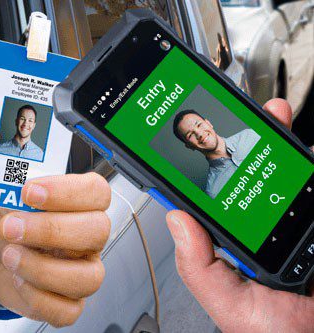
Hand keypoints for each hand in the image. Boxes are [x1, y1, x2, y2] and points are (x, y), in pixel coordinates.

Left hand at [0, 172, 110, 326]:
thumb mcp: (8, 194)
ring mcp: (82, 269)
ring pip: (90, 278)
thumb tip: (17, 192)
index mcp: (82, 204)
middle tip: (12, 226)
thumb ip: (17, 187)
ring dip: (44, 270)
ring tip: (10, 256)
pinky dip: (40, 300)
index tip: (29, 192)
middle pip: (98, 231)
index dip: (68, 192)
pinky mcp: (67, 300)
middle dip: (52, 230)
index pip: (98, 192)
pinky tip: (19, 280)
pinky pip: (69, 311)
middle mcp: (89, 236)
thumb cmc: (5, 215)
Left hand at [166, 99, 313, 332]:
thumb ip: (200, 269)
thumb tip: (176, 220)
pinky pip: (311, 181)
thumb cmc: (279, 332)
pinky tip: (306, 149)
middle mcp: (265, 224)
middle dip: (251, 142)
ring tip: (275, 117)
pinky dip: (308, 164)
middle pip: (251, 175)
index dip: (206, 169)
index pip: (216, 197)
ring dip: (281, 142)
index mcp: (237, 239)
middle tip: (247, 116)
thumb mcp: (233, 306)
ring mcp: (296, 217)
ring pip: (286, 173)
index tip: (201, 143)